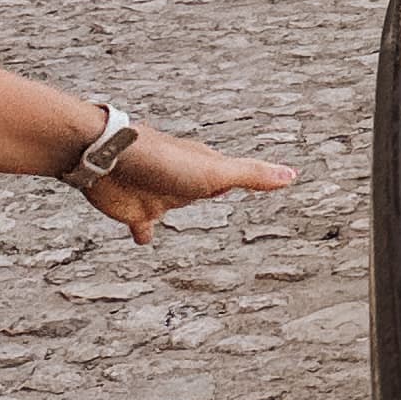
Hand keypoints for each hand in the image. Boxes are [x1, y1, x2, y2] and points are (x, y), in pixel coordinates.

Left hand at [79, 128, 299, 241]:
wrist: (108, 158)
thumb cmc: (163, 160)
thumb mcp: (215, 171)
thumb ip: (251, 175)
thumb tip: (292, 175)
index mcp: (204, 168)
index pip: (231, 174)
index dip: (247, 177)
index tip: (263, 179)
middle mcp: (182, 180)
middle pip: (202, 189)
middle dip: (213, 190)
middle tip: (224, 193)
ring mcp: (158, 195)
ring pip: (174, 204)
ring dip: (180, 207)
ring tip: (186, 215)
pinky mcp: (136, 211)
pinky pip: (143, 226)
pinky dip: (145, 233)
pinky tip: (144, 241)